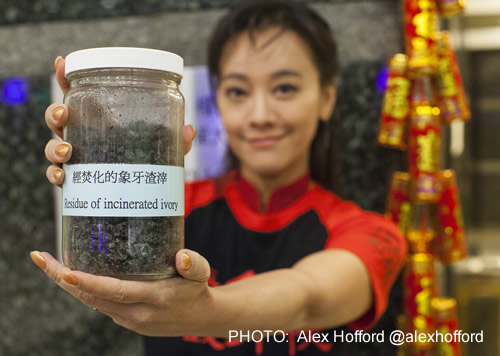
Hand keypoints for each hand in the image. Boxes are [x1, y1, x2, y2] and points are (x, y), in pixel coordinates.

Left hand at [30, 249, 213, 336]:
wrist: (200, 318)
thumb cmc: (197, 291)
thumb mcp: (201, 273)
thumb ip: (194, 264)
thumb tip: (182, 257)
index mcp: (152, 298)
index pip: (114, 291)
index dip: (88, 283)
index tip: (65, 272)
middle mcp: (136, 312)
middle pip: (92, 297)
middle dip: (62, 279)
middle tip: (41, 258)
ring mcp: (128, 318)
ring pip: (91, 302)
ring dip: (68, 285)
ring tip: (50, 263)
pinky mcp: (126, 319)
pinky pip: (99, 304)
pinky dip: (83, 290)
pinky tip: (74, 276)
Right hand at [45, 56, 195, 185]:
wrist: (144, 197)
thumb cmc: (148, 163)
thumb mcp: (164, 149)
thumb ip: (176, 140)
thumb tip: (189, 129)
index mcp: (100, 120)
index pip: (79, 95)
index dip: (67, 78)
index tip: (63, 63)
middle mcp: (84, 136)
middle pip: (59, 119)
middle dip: (55, 113)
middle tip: (64, 114)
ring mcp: (77, 158)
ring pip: (53, 146)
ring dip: (54, 146)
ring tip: (67, 150)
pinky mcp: (75, 181)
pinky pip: (57, 176)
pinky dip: (54, 175)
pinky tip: (62, 177)